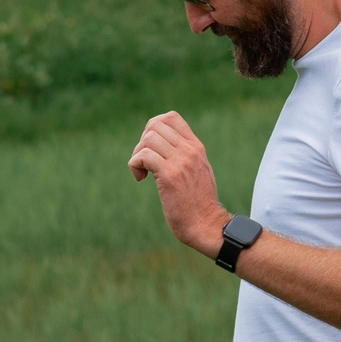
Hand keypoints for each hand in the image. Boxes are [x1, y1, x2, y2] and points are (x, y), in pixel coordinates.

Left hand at [128, 110, 231, 254]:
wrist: (205, 224)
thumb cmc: (198, 203)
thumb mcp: (198, 171)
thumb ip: (186, 156)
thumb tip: (165, 146)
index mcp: (196, 147)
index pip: (171, 117)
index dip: (153, 128)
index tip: (152, 148)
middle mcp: (189, 150)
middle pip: (154, 125)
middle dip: (142, 142)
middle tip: (144, 162)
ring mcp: (180, 162)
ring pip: (147, 139)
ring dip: (137, 155)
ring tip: (143, 172)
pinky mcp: (169, 176)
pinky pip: (143, 156)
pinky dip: (135, 166)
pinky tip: (141, 179)